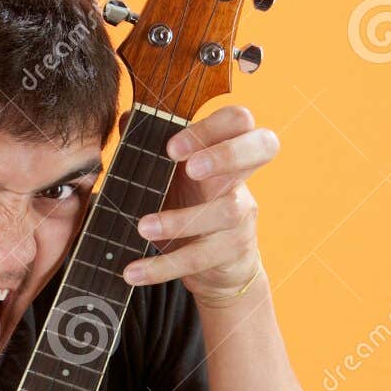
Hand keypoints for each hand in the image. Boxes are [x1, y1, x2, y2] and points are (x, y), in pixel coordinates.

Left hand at [122, 104, 278, 303]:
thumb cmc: (189, 209)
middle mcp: (240, 178)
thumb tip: (127, 118)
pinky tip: (134, 272)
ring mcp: (242, 215)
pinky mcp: (233, 251)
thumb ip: (150, 149)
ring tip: (143, 227)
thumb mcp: (170, 179)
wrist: (213, 268)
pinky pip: (200, 257)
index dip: (211, 127)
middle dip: (228, 153)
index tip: (172, 148)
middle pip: (264, 146)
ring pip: (228, 210)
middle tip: (190, 168)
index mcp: (224, 151)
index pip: (238, 121)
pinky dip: (163, 266)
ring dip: (181, 219)